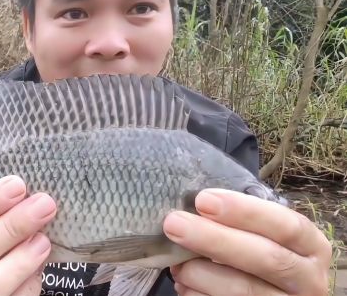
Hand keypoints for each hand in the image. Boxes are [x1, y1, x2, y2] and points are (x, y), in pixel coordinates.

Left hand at [162, 188, 331, 295]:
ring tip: (176, 263)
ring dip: (201, 274)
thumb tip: (193, 205)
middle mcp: (308, 279)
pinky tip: (184, 286)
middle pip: (266, 258)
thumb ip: (239, 222)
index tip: (203, 200)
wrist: (273, 293)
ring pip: (245, 290)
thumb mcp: (264, 235)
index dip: (245, 212)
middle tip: (174, 224)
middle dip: (215, 239)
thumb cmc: (261, 252)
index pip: (286, 226)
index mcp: (311, 246)